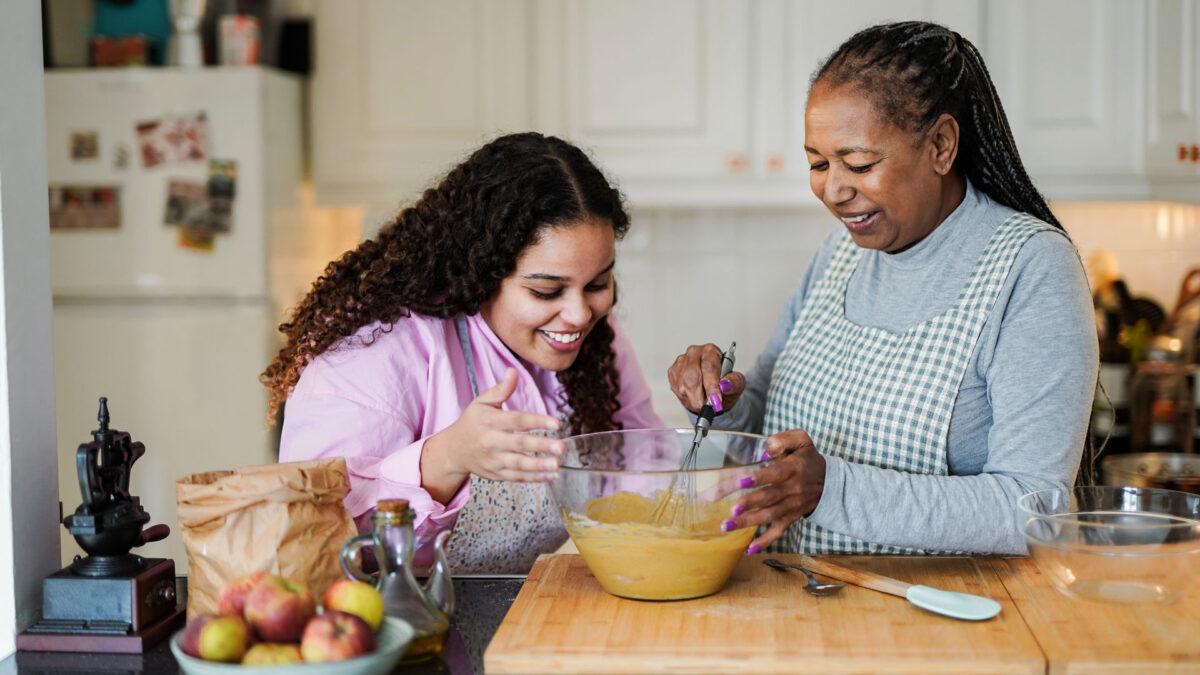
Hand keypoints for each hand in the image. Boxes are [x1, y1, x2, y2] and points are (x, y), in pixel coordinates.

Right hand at [421, 368, 563, 500]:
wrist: (453, 450)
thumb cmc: (472, 423)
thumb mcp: (481, 402)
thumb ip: (500, 389)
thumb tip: (513, 372)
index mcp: (489, 421)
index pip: (516, 420)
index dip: (537, 421)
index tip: (556, 423)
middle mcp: (491, 441)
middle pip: (519, 444)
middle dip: (541, 446)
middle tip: (561, 447)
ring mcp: (493, 460)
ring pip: (518, 464)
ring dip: (539, 466)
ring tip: (557, 465)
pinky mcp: (496, 474)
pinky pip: (517, 477)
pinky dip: (534, 478)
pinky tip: (551, 475)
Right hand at [667, 343, 744, 414]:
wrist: (713, 389)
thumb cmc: (725, 383)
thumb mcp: (736, 383)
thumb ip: (733, 383)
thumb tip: (725, 385)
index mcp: (711, 351)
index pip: (709, 368)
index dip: (712, 386)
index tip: (715, 400)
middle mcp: (694, 353)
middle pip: (692, 375)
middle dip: (699, 395)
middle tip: (705, 407)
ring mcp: (681, 361)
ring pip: (682, 384)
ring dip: (692, 398)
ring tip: (702, 402)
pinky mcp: (673, 371)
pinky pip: (676, 388)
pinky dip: (685, 397)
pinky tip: (693, 396)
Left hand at [722, 429, 823, 552]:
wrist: (829, 483)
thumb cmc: (808, 459)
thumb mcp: (802, 440)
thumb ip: (784, 439)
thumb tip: (767, 448)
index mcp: (793, 469)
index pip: (775, 474)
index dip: (758, 479)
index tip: (740, 481)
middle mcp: (792, 489)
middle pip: (768, 497)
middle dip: (747, 504)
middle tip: (730, 508)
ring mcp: (791, 506)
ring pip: (769, 516)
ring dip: (748, 522)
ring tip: (726, 525)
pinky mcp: (790, 518)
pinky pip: (778, 532)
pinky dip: (765, 541)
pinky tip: (749, 548)